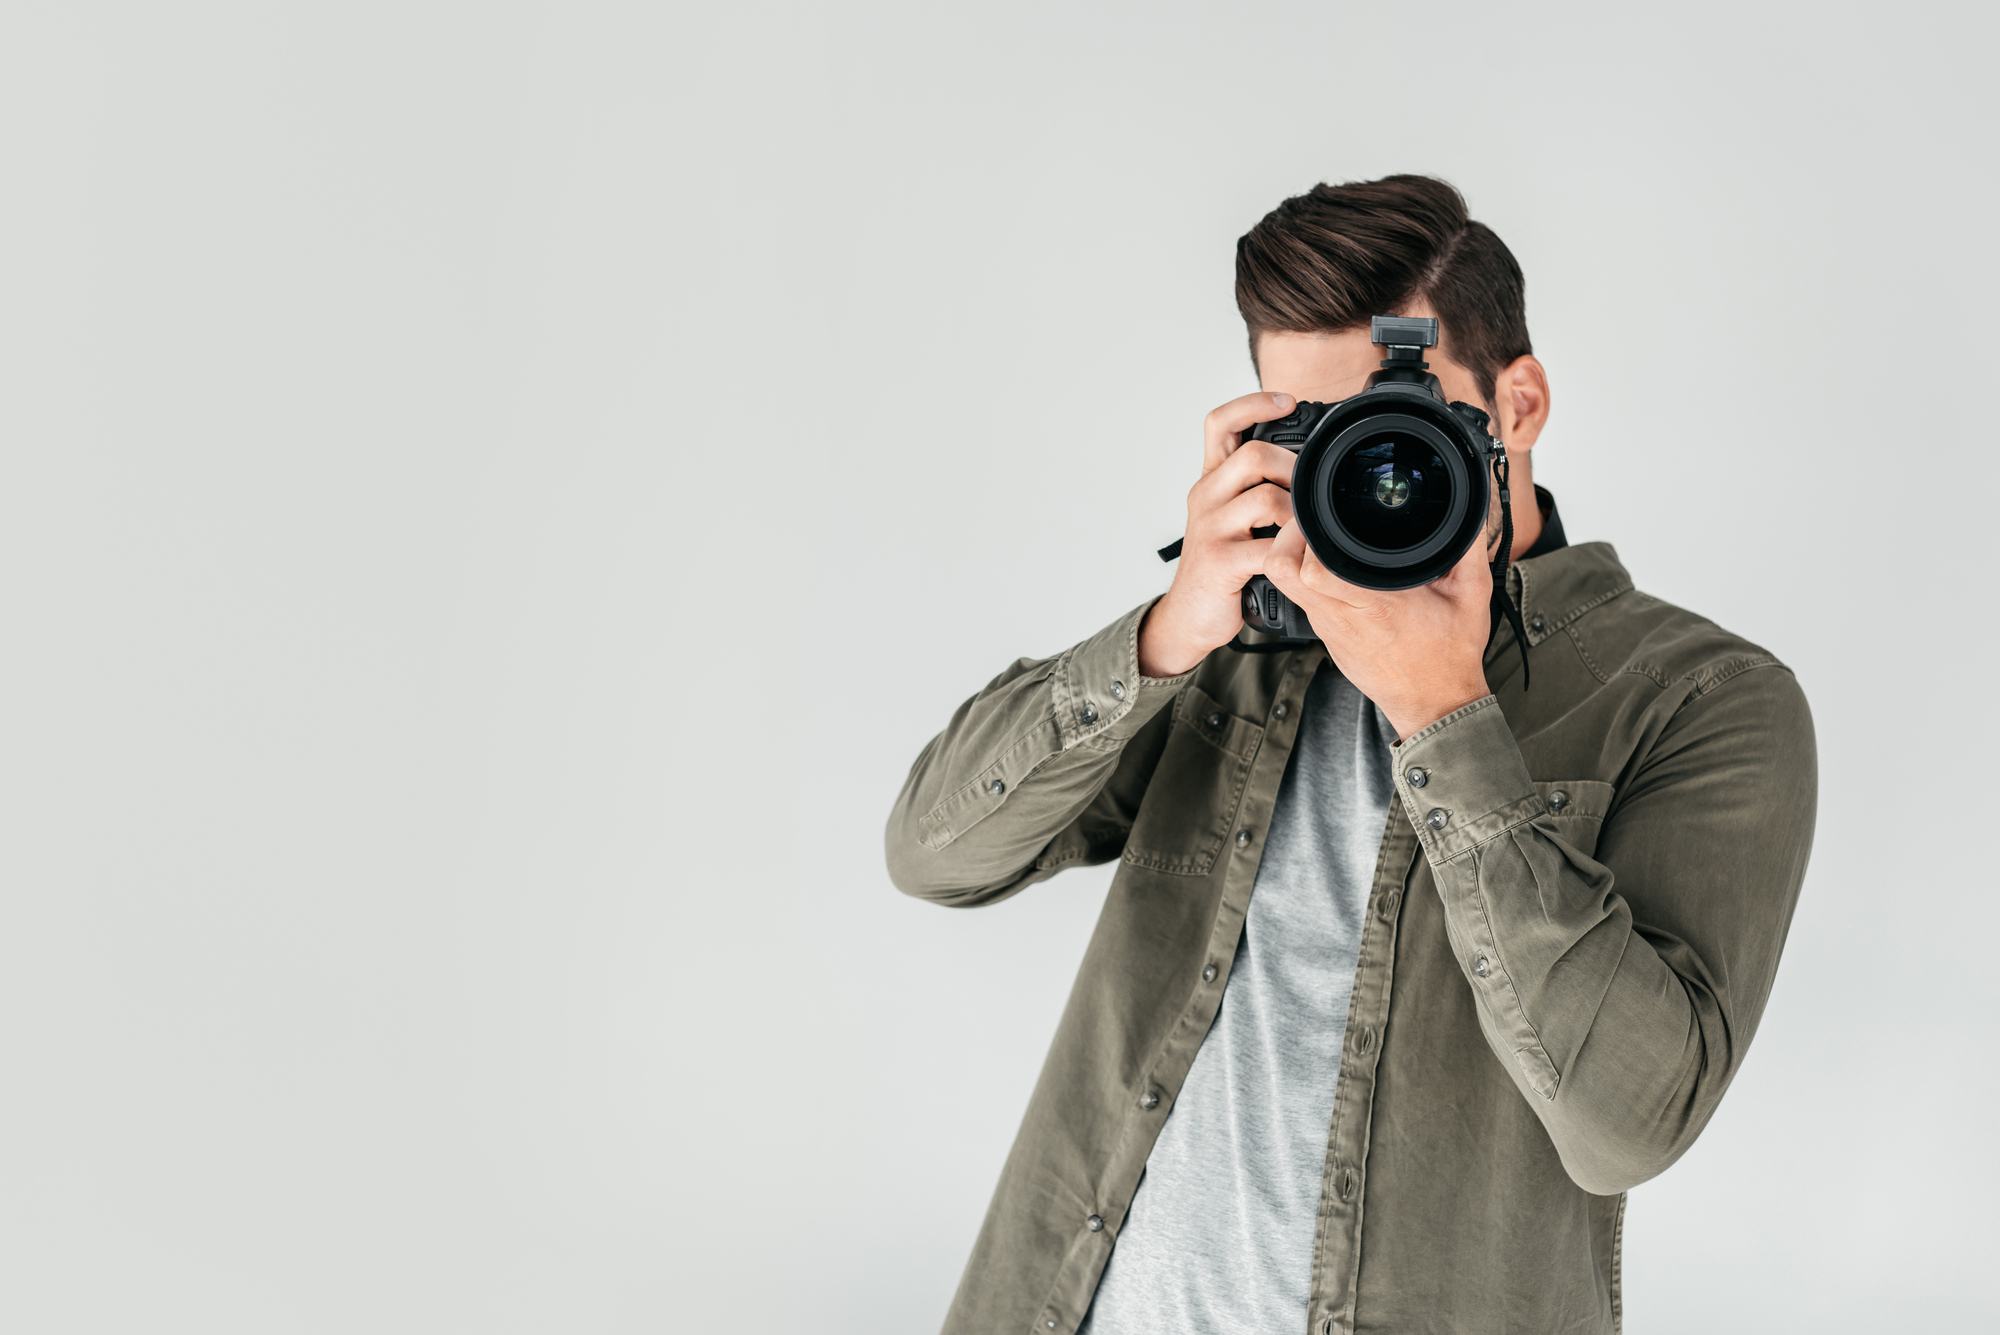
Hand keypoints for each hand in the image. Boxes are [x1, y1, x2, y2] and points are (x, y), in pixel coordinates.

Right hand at [1137, 392, 1298, 677]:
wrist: (1189, 617)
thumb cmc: (1220, 566)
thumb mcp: (1231, 518)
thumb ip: (1257, 489)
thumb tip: (1305, 464)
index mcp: (1210, 481)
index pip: (1220, 422)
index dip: (1254, 403)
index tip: (1289, 401)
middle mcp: (1205, 497)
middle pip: (1253, 455)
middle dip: (1295, 467)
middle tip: (1313, 488)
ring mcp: (1210, 529)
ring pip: (1266, 498)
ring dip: (1299, 513)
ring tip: (1308, 529)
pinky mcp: (1220, 561)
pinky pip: (1268, 546)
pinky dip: (1292, 551)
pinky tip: (1300, 558)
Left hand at [1261, 520, 1493, 740]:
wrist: (1436, 704)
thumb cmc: (1451, 656)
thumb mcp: (1472, 593)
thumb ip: (1471, 545)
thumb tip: (1472, 507)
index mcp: (1374, 604)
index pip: (1313, 570)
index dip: (1308, 537)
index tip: (1325, 515)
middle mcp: (1341, 617)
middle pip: (1281, 571)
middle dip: (1287, 537)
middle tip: (1312, 522)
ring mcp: (1329, 628)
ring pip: (1285, 585)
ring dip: (1293, 557)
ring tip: (1322, 540)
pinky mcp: (1326, 637)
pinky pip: (1302, 599)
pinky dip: (1306, 578)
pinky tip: (1333, 567)